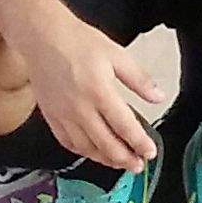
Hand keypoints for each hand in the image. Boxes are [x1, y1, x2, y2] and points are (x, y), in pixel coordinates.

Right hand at [16, 10, 165, 167]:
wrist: (43, 37)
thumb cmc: (78, 42)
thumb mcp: (117, 55)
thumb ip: (139, 80)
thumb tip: (158, 97)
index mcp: (100, 92)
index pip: (125, 127)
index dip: (140, 143)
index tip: (150, 152)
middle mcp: (80, 108)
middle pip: (106, 144)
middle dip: (125, 159)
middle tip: (138, 165)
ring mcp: (63, 115)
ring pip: (86, 148)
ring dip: (105, 159)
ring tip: (119, 162)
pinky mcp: (51, 116)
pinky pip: (67, 142)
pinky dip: (82, 152)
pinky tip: (93, 152)